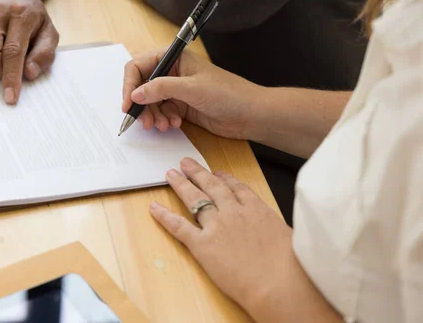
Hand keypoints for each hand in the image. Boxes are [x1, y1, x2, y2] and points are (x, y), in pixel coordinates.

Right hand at [121, 49, 263, 139]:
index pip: (139, 66)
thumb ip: (161, 89)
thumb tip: (135, 94)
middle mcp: (172, 71)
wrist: (250, 114)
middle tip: (145, 122)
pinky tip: (173, 124)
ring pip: (149, 102)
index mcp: (174, 57)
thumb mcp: (192, 89)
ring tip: (163, 125)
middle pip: (141, 86)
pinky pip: (160, 112)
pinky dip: (162, 120)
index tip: (128, 105)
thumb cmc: (228, 94)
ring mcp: (175, 89)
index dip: (130, 85)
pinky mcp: (180, 105)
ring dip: (152, 115)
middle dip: (141, 105)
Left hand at [150, 158, 340, 321]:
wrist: (279, 284)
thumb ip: (273, 229)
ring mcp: (217, 226)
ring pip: (194, 199)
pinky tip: (154, 207)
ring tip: (171, 174)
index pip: (237, 188)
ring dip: (181, 185)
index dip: (224, 179)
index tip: (217, 173)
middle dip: (198, 173)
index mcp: (257, 209)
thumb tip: (274, 233)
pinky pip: (179, 226)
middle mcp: (234, 212)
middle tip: (186, 163)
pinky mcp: (202, 244)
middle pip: (212, 187)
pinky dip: (164, 216)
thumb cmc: (292, 267)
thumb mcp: (289, 238)